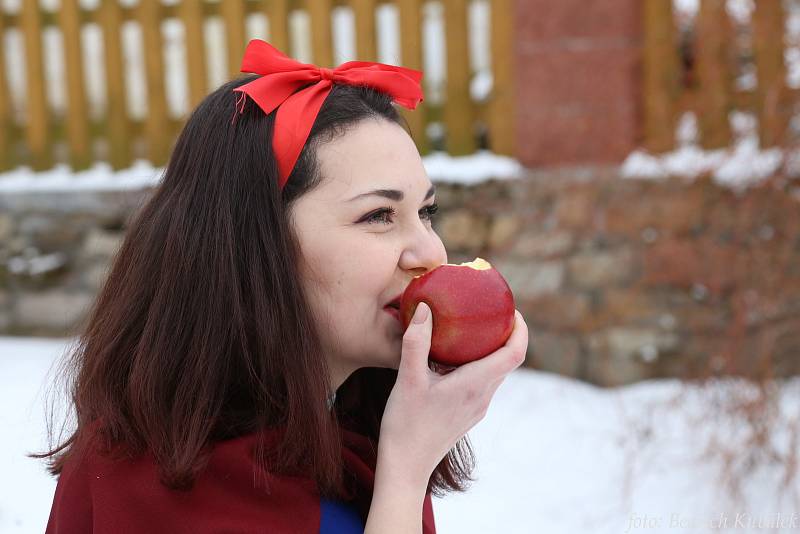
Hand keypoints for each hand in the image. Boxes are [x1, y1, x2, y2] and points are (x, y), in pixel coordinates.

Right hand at [378, 302, 528, 481]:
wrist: (406, 465)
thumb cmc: (406, 424)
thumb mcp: (408, 378)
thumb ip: (417, 341)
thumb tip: (426, 308)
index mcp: (475, 385)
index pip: (515, 353)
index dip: (521, 329)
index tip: (511, 310)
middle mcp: (483, 396)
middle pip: (509, 360)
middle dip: (507, 334)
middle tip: (491, 312)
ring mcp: (477, 407)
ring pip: (496, 372)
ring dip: (492, 350)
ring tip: (473, 329)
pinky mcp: (468, 414)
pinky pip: (482, 383)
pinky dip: (478, 364)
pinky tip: (454, 358)